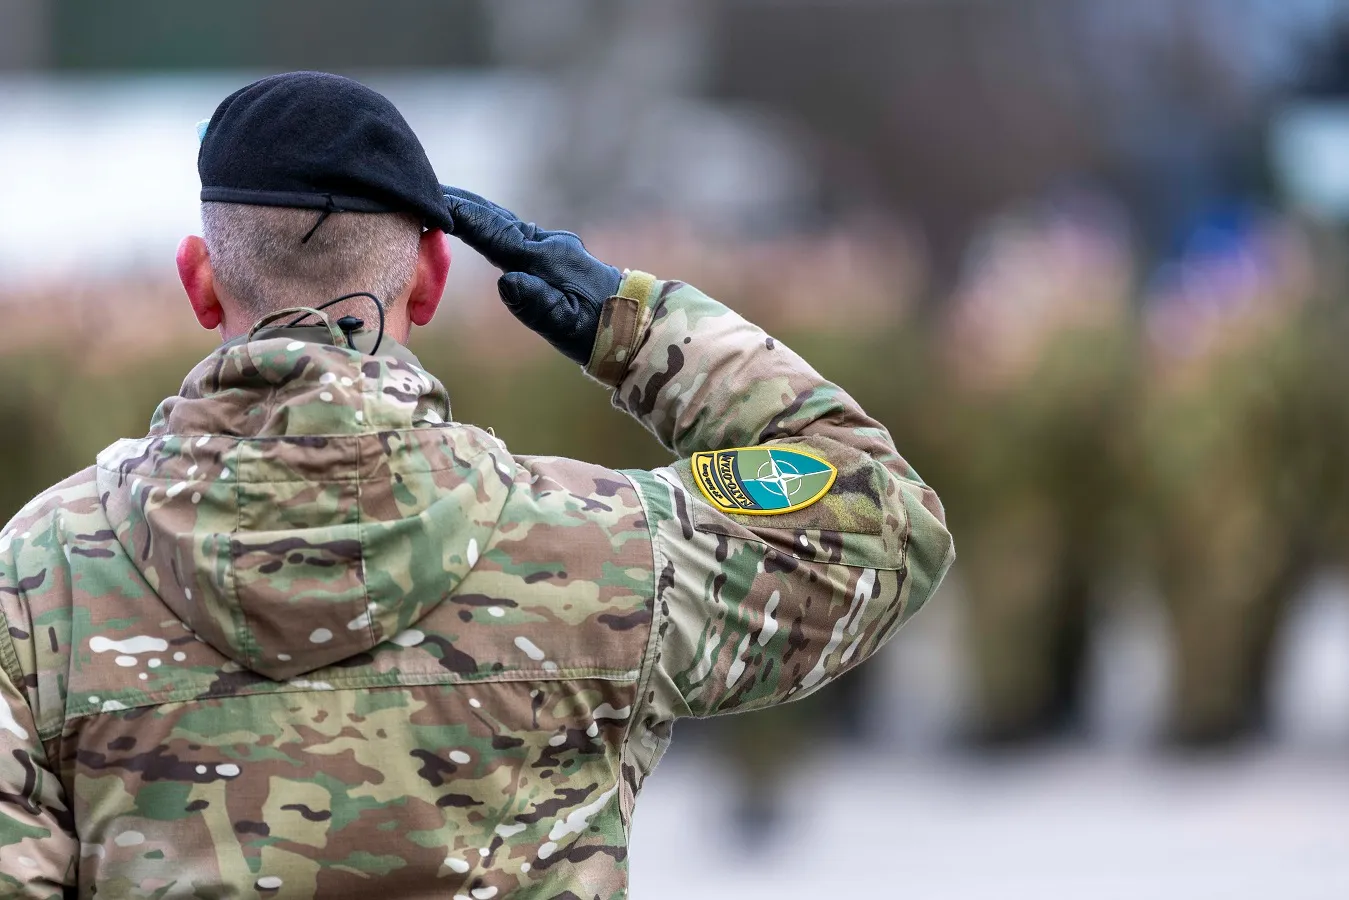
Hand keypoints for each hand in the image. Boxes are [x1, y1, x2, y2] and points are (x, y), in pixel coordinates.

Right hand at [443, 186, 621, 365]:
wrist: (638, 324)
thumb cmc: (600, 330)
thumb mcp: (566, 325)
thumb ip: (536, 303)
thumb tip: (506, 281)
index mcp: (544, 260)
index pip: (493, 232)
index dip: (460, 215)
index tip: (429, 198)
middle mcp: (547, 246)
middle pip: (496, 219)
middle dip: (461, 203)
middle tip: (425, 187)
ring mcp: (553, 247)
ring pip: (505, 224)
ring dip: (475, 212)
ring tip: (444, 201)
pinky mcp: (557, 256)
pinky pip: (515, 235)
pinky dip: (492, 226)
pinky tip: (483, 227)